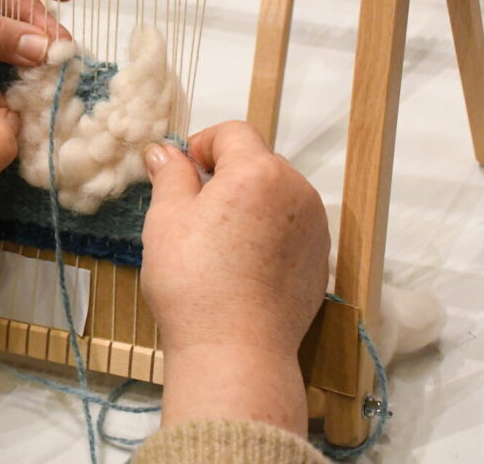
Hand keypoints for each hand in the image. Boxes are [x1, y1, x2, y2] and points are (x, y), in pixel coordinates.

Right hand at [140, 121, 328, 433]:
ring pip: (274, 195)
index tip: (183, 173)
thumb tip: (164, 152)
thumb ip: (170, 175)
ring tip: (217, 246)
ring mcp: (314, 226)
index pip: (233, 132)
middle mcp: (296, 191)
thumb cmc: (195, 284)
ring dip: (247, 205)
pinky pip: (289, 227)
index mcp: (258, 171)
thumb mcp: (166, 220)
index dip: (202, 145)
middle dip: (226, 177)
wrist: (236, 351)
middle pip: (257, 162)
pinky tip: (241, 266)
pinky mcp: (319, 259)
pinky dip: (266, 233)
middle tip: (193, 215)